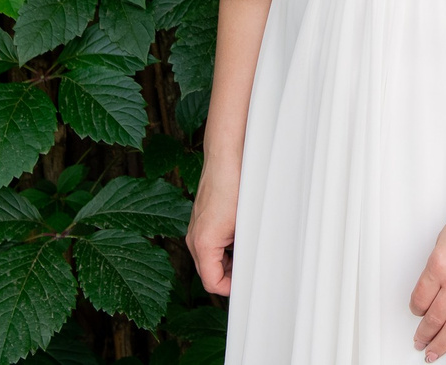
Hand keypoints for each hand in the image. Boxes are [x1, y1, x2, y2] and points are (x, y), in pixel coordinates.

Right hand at [185, 170, 239, 296]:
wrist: (225, 157)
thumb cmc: (233, 185)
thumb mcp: (243, 224)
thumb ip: (243, 250)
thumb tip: (251, 267)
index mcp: (202, 244)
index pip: (212, 283)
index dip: (230, 289)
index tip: (246, 285)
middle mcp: (194, 238)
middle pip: (210, 273)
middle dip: (231, 275)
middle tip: (251, 269)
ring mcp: (196, 228)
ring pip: (211, 259)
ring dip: (229, 260)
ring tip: (249, 250)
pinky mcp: (201, 220)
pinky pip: (211, 243)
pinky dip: (226, 246)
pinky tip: (242, 236)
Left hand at [408, 187, 445, 361]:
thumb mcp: (444, 239)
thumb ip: (438, 266)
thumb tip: (434, 286)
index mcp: (438, 265)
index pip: (420, 299)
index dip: (416, 309)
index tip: (417, 312)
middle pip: (434, 318)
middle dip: (424, 334)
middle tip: (420, 343)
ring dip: (441, 343)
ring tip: (434, 353)